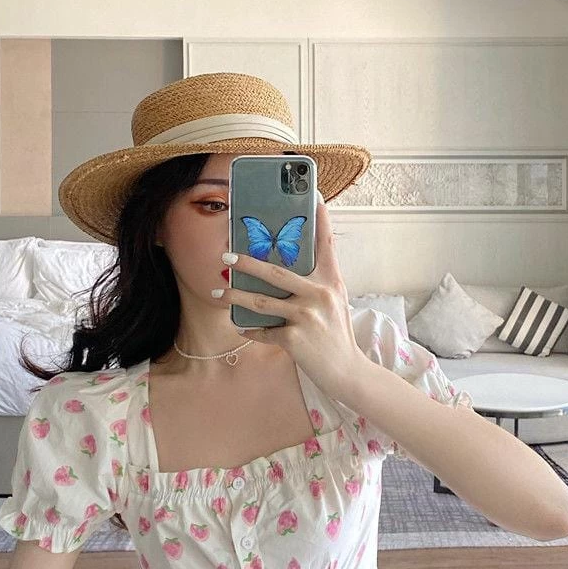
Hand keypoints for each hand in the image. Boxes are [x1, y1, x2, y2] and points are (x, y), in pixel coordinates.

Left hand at [220, 198, 367, 401]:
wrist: (348, 372)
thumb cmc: (336, 337)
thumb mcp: (334, 304)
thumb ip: (315, 285)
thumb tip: (282, 271)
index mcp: (332, 282)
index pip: (327, 245)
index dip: (321, 219)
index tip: (314, 196)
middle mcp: (320, 294)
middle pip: (276, 272)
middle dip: (247, 262)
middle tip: (226, 255)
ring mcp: (307, 316)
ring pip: (262, 302)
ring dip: (236, 296)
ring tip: (219, 291)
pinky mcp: (295, 338)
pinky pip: (265, 330)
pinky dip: (252, 330)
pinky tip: (242, 327)